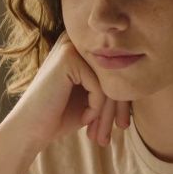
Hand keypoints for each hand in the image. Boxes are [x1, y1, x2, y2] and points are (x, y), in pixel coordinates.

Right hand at [2, 35, 130, 150]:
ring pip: (109, 80)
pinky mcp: (68, 58)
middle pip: (114, 72)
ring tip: (103, 132)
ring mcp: (70, 47)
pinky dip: (96, 107)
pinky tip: (85, 119)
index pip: (114, 69)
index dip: (121, 98)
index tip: (121, 123)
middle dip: (119, 105)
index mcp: (81, 48)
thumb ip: (111, 84)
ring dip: (108, 110)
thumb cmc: (60, 116)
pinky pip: (99, 87)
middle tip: (120, 128)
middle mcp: (75, 41)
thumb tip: (143, 78)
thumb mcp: (92, 98)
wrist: (30, 130)